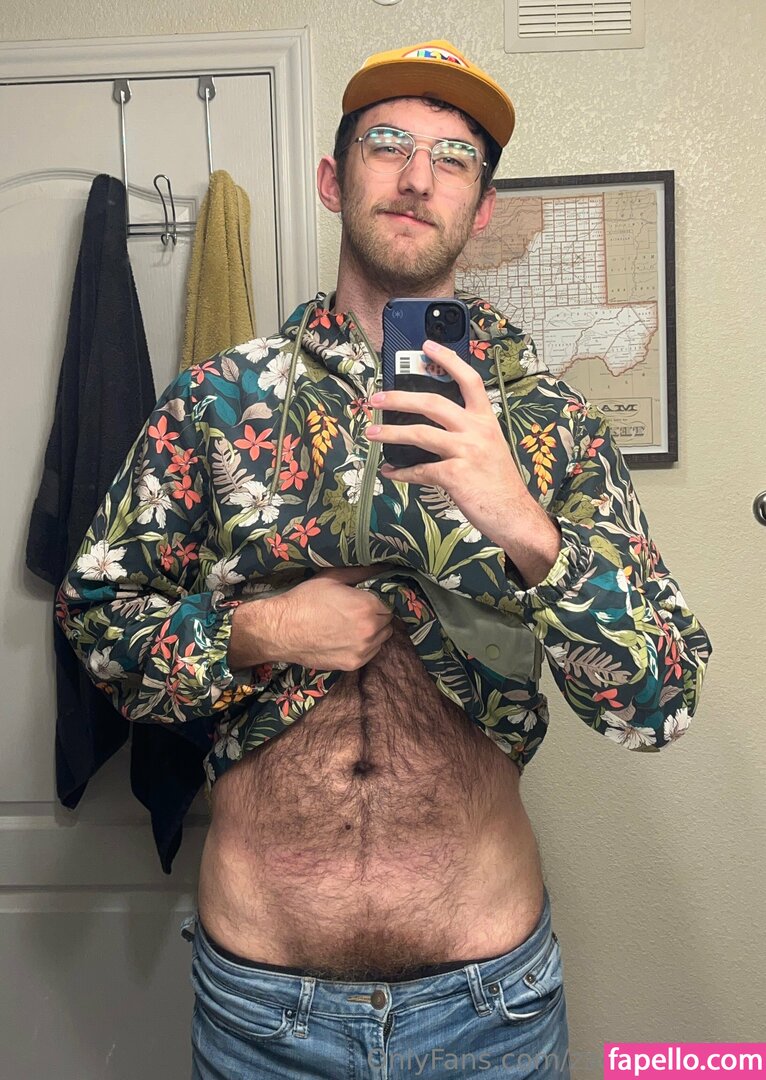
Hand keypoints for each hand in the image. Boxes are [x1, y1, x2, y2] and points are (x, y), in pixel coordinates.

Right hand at [231, 566, 393, 671]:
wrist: (281, 630)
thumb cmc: (305, 600)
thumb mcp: (332, 578)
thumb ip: (361, 571)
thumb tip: (383, 565)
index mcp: (368, 606)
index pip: (389, 601)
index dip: (378, 599)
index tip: (367, 598)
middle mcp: (370, 630)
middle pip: (388, 620)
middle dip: (377, 614)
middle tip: (358, 611)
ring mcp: (363, 650)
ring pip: (382, 637)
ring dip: (374, 631)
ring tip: (352, 625)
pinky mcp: (353, 664)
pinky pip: (371, 653)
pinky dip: (365, 646)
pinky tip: (347, 638)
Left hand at [366, 339, 530, 549]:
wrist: (514, 515)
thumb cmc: (499, 483)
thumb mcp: (490, 447)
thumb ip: (467, 432)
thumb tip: (432, 424)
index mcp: (486, 420)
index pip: (469, 379)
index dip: (448, 360)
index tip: (427, 346)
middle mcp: (477, 431)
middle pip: (434, 402)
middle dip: (400, 398)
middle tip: (376, 399)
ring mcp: (467, 452)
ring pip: (421, 433)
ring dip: (391, 433)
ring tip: (371, 434)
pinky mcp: (456, 475)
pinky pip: (421, 470)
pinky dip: (402, 472)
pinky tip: (391, 473)